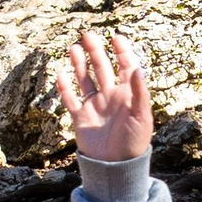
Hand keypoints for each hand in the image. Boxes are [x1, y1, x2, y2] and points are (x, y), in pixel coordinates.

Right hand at [53, 29, 151, 164]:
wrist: (115, 167)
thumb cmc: (134, 142)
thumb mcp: (141, 116)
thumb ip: (139, 92)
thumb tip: (137, 67)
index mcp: (127, 95)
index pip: (125, 67)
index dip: (121, 51)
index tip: (116, 37)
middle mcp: (110, 97)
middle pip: (102, 68)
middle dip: (96, 51)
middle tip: (88, 34)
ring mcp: (94, 106)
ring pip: (85, 80)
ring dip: (80, 64)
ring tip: (73, 47)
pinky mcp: (80, 118)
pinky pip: (70, 99)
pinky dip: (64, 88)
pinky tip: (60, 74)